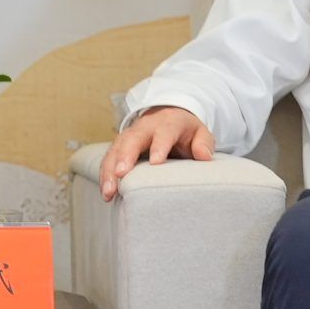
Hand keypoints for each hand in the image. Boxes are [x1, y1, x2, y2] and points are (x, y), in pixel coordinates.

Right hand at [98, 105, 214, 200]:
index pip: (163, 133)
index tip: (156, 162)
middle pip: (132, 139)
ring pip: (115, 150)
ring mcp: (129, 136)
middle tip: (121, 173)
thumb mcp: (200, 132)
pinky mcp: (119, 146)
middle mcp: (144, 127)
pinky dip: (105, 174)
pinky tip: (106, 192)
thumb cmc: (184, 130)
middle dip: (125, 156)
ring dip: (110, 170)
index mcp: (167, 123)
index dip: (159, 146)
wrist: (167, 116)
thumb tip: (204, 156)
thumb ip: (204, 143)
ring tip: (109, 191)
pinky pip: (109, 159)